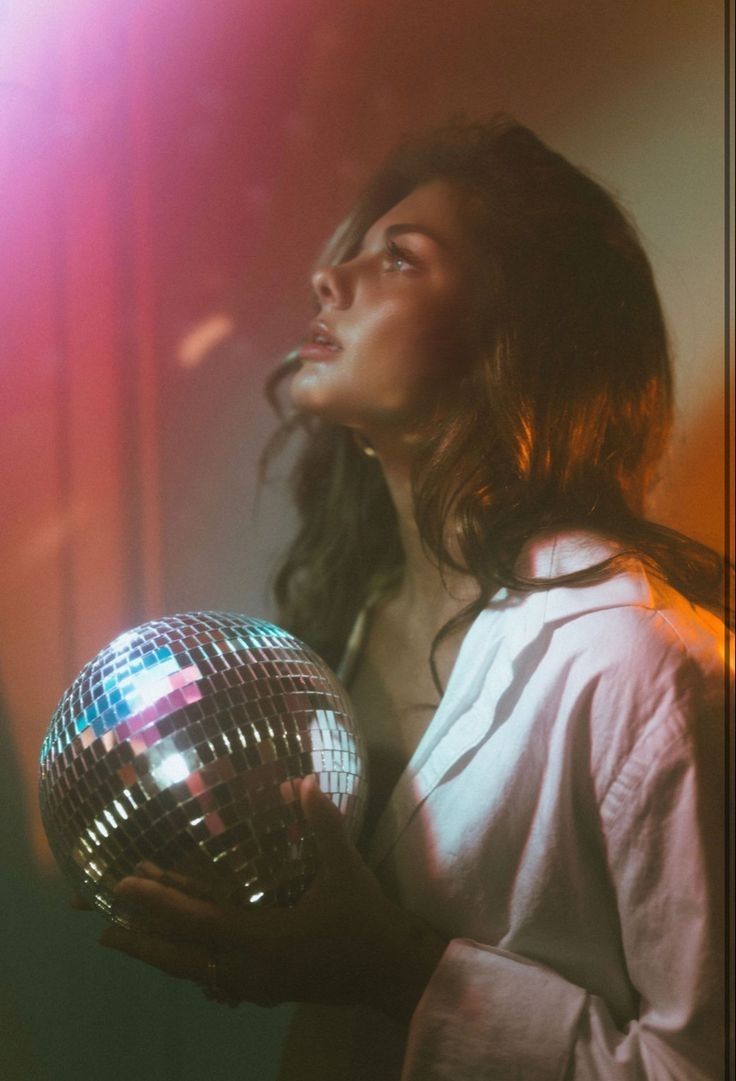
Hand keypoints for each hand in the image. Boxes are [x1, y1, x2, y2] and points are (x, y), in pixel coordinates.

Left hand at [96, 775, 446, 1021]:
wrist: (392, 973)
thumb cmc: (366, 920)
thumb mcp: (345, 870)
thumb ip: (322, 825)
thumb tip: (301, 780)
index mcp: (264, 940)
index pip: (198, 921)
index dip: (157, 903)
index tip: (120, 887)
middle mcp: (249, 969)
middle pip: (181, 957)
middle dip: (140, 941)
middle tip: (99, 928)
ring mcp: (255, 985)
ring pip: (192, 972)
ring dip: (157, 954)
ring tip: (123, 941)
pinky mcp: (264, 989)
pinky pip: (212, 980)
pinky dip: (187, 965)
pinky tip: (180, 961)